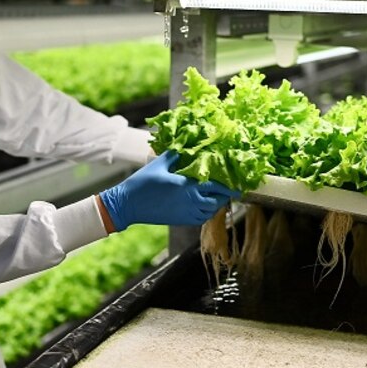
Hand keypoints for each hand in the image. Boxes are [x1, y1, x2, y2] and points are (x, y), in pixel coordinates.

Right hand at [98, 150, 239, 231]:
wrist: (128, 204)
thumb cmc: (143, 183)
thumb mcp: (159, 164)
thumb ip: (175, 155)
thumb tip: (185, 147)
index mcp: (187, 185)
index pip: (215, 186)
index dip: (228, 187)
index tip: (238, 187)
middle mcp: (190, 201)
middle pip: (216, 201)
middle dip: (223, 196)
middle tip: (227, 190)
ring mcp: (185, 212)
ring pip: (209, 212)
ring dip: (215, 205)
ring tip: (216, 198)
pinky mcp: (180, 220)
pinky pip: (200, 219)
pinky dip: (206, 214)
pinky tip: (204, 207)